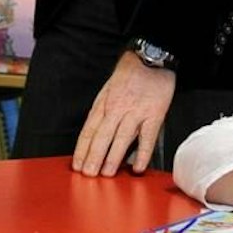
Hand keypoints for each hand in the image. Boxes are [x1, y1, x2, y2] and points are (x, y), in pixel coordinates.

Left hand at [73, 52, 174, 176]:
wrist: (151, 57)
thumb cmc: (130, 74)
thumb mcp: (108, 89)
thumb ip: (103, 111)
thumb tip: (96, 135)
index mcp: (104, 103)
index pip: (89, 130)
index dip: (82, 149)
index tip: (78, 165)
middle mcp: (118, 108)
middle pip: (102, 136)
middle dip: (93, 157)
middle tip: (88, 174)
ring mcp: (136, 112)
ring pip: (121, 138)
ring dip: (113, 158)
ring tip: (106, 174)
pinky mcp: (154, 115)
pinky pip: (147, 138)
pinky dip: (143, 154)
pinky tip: (138, 167)